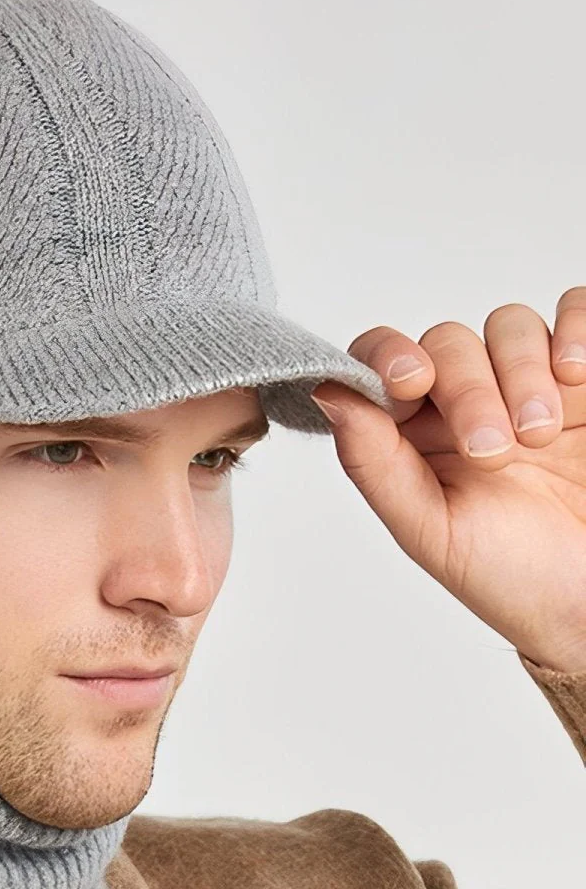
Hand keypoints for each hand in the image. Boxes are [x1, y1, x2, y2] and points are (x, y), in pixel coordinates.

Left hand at [309, 285, 585, 674]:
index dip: (387, 356)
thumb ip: (373, 462)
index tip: (410, 382)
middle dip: (467, 389)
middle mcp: (467, 400)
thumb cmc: (512, 575)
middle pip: (447, 342)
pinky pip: (577, 313)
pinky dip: (576, 331)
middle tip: (494, 451)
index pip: (381, 363)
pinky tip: (575, 378)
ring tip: (538, 437)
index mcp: (413, 434)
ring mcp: (530, 383)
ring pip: (508, 325)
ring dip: (520, 371)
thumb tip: (328, 392)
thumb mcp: (428, 528)